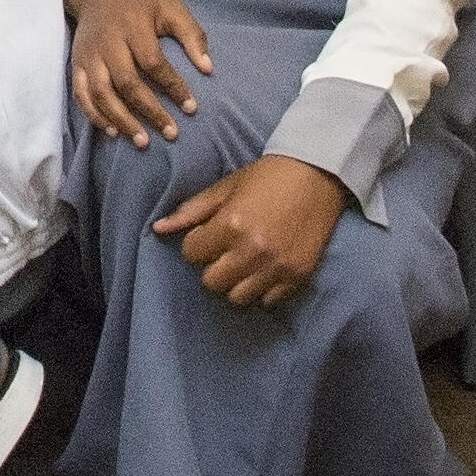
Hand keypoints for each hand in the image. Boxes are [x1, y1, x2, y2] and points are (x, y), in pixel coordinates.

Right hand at [63, 0, 210, 149]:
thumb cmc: (141, 2)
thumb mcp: (171, 7)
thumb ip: (192, 35)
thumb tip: (208, 69)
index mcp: (133, 25)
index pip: (153, 62)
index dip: (173, 87)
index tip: (191, 108)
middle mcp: (108, 41)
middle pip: (126, 81)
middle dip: (149, 111)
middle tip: (171, 133)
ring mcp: (89, 54)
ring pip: (101, 92)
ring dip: (121, 119)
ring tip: (143, 141)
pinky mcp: (77, 63)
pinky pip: (81, 94)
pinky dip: (94, 115)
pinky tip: (112, 131)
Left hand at [163, 151, 347, 309]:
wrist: (318, 175)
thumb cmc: (266, 177)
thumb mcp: (226, 187)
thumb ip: (192, 210)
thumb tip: (158, 229)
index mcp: (229, 224)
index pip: (191, 254)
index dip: (197, 245)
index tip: (208, 236)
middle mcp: (251, 251)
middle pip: (211, 282)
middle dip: (213, 267)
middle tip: (225, 252)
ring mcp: (276, 267)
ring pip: (237, 298)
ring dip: (236, 282)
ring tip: (245, 263)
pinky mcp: (298, 277)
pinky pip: (268, 301)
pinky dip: (263, 289)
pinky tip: (265, 270)